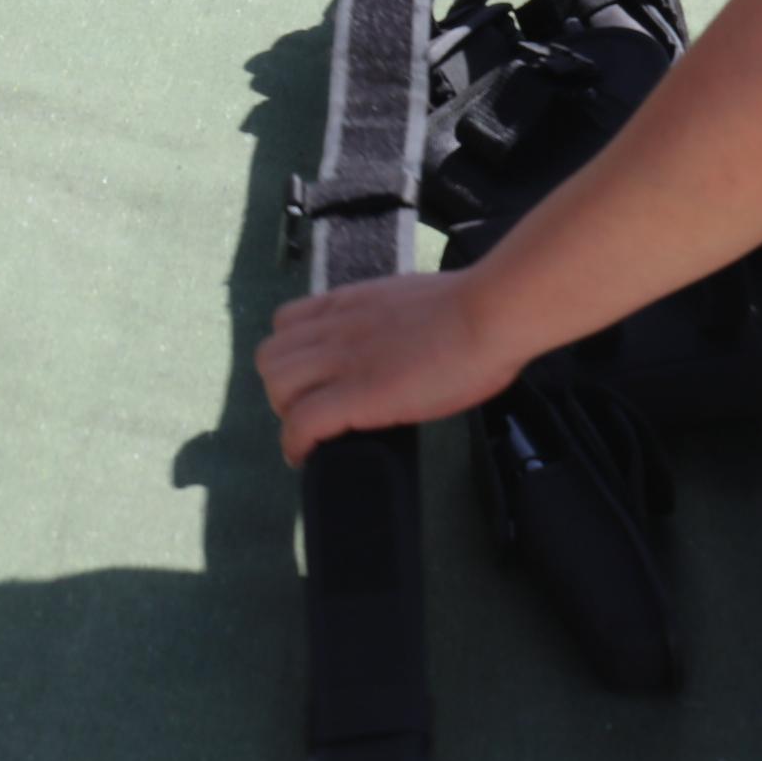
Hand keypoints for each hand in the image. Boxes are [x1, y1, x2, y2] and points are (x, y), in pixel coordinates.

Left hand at [259, 271, 527, 466]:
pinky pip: (301, 423)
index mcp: (350, 303)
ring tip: (315, 434)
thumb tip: (395, 343)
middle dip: (283, 389)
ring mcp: (342, 360)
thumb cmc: (474, 310)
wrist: (490, 314)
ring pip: (277, 386)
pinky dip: (296, 444)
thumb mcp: (410, 304)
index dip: (292, 355)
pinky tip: (307, 457)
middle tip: (312, 411)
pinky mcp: (356, 395)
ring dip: (288, 414)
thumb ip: (388, 322)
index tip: (311, 380)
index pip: (287, 323)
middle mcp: (335, 328)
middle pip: (271, 357)